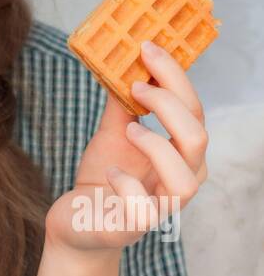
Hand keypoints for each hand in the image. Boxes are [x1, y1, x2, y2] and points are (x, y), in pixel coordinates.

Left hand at [45, 40, 208, 253]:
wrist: (78, 220)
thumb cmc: (104, 175)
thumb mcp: (114, 132)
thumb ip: (124, 102)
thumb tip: (124, 60)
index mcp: (181, 153)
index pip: (194, 111)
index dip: (174, 77)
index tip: (147, 47)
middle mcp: (181, 180)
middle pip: (198, 138)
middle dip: (169, 104)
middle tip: (135, 85)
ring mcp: (162, 208)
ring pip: (185, 181)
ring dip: (156, 146)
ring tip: (128, 130)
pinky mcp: (135, 228)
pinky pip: (144, 211)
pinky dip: (127, 186)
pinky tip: (111, 173)